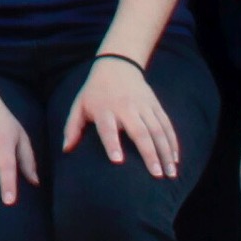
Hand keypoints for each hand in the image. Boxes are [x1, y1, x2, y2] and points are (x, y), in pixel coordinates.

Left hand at [65, 55, 181, 177]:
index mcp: (104, 110)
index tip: (118, 161)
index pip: (108, 129)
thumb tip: (66, 149)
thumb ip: (72, 128)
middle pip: (140, 132)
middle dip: (149, 154)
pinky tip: (175, 159)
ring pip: (158, 130)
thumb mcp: (79, 105)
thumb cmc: (94, 91)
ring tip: (170, 174)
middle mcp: (126, 108)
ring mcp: (143, 106)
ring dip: (166, 152)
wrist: (117, 64)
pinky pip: (166, 125)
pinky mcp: (155, 105)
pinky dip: (172, 142)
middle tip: (156, 175)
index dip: (112, 144)